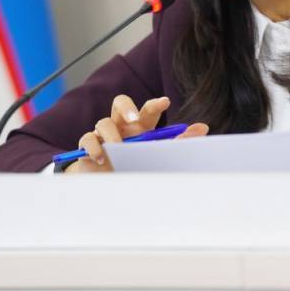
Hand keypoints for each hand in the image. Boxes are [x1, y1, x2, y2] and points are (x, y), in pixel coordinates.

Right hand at [64, 95, 208, 172]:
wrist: (109, 188)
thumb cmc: (134, 167)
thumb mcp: (157, 156)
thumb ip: (178, 142)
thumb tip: (202, 127)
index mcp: (140, 127)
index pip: (147, 110)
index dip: (155, 104)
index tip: (165, 102)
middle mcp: (121, 127)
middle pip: (120, 103)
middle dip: (126, 107)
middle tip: (132, 118)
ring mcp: (103, 135)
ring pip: (103, 122)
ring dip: (110, 134)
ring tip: (116, 148)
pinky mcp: (88, 146)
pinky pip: (87, 139)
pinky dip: (93, 146)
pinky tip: (100, 157)